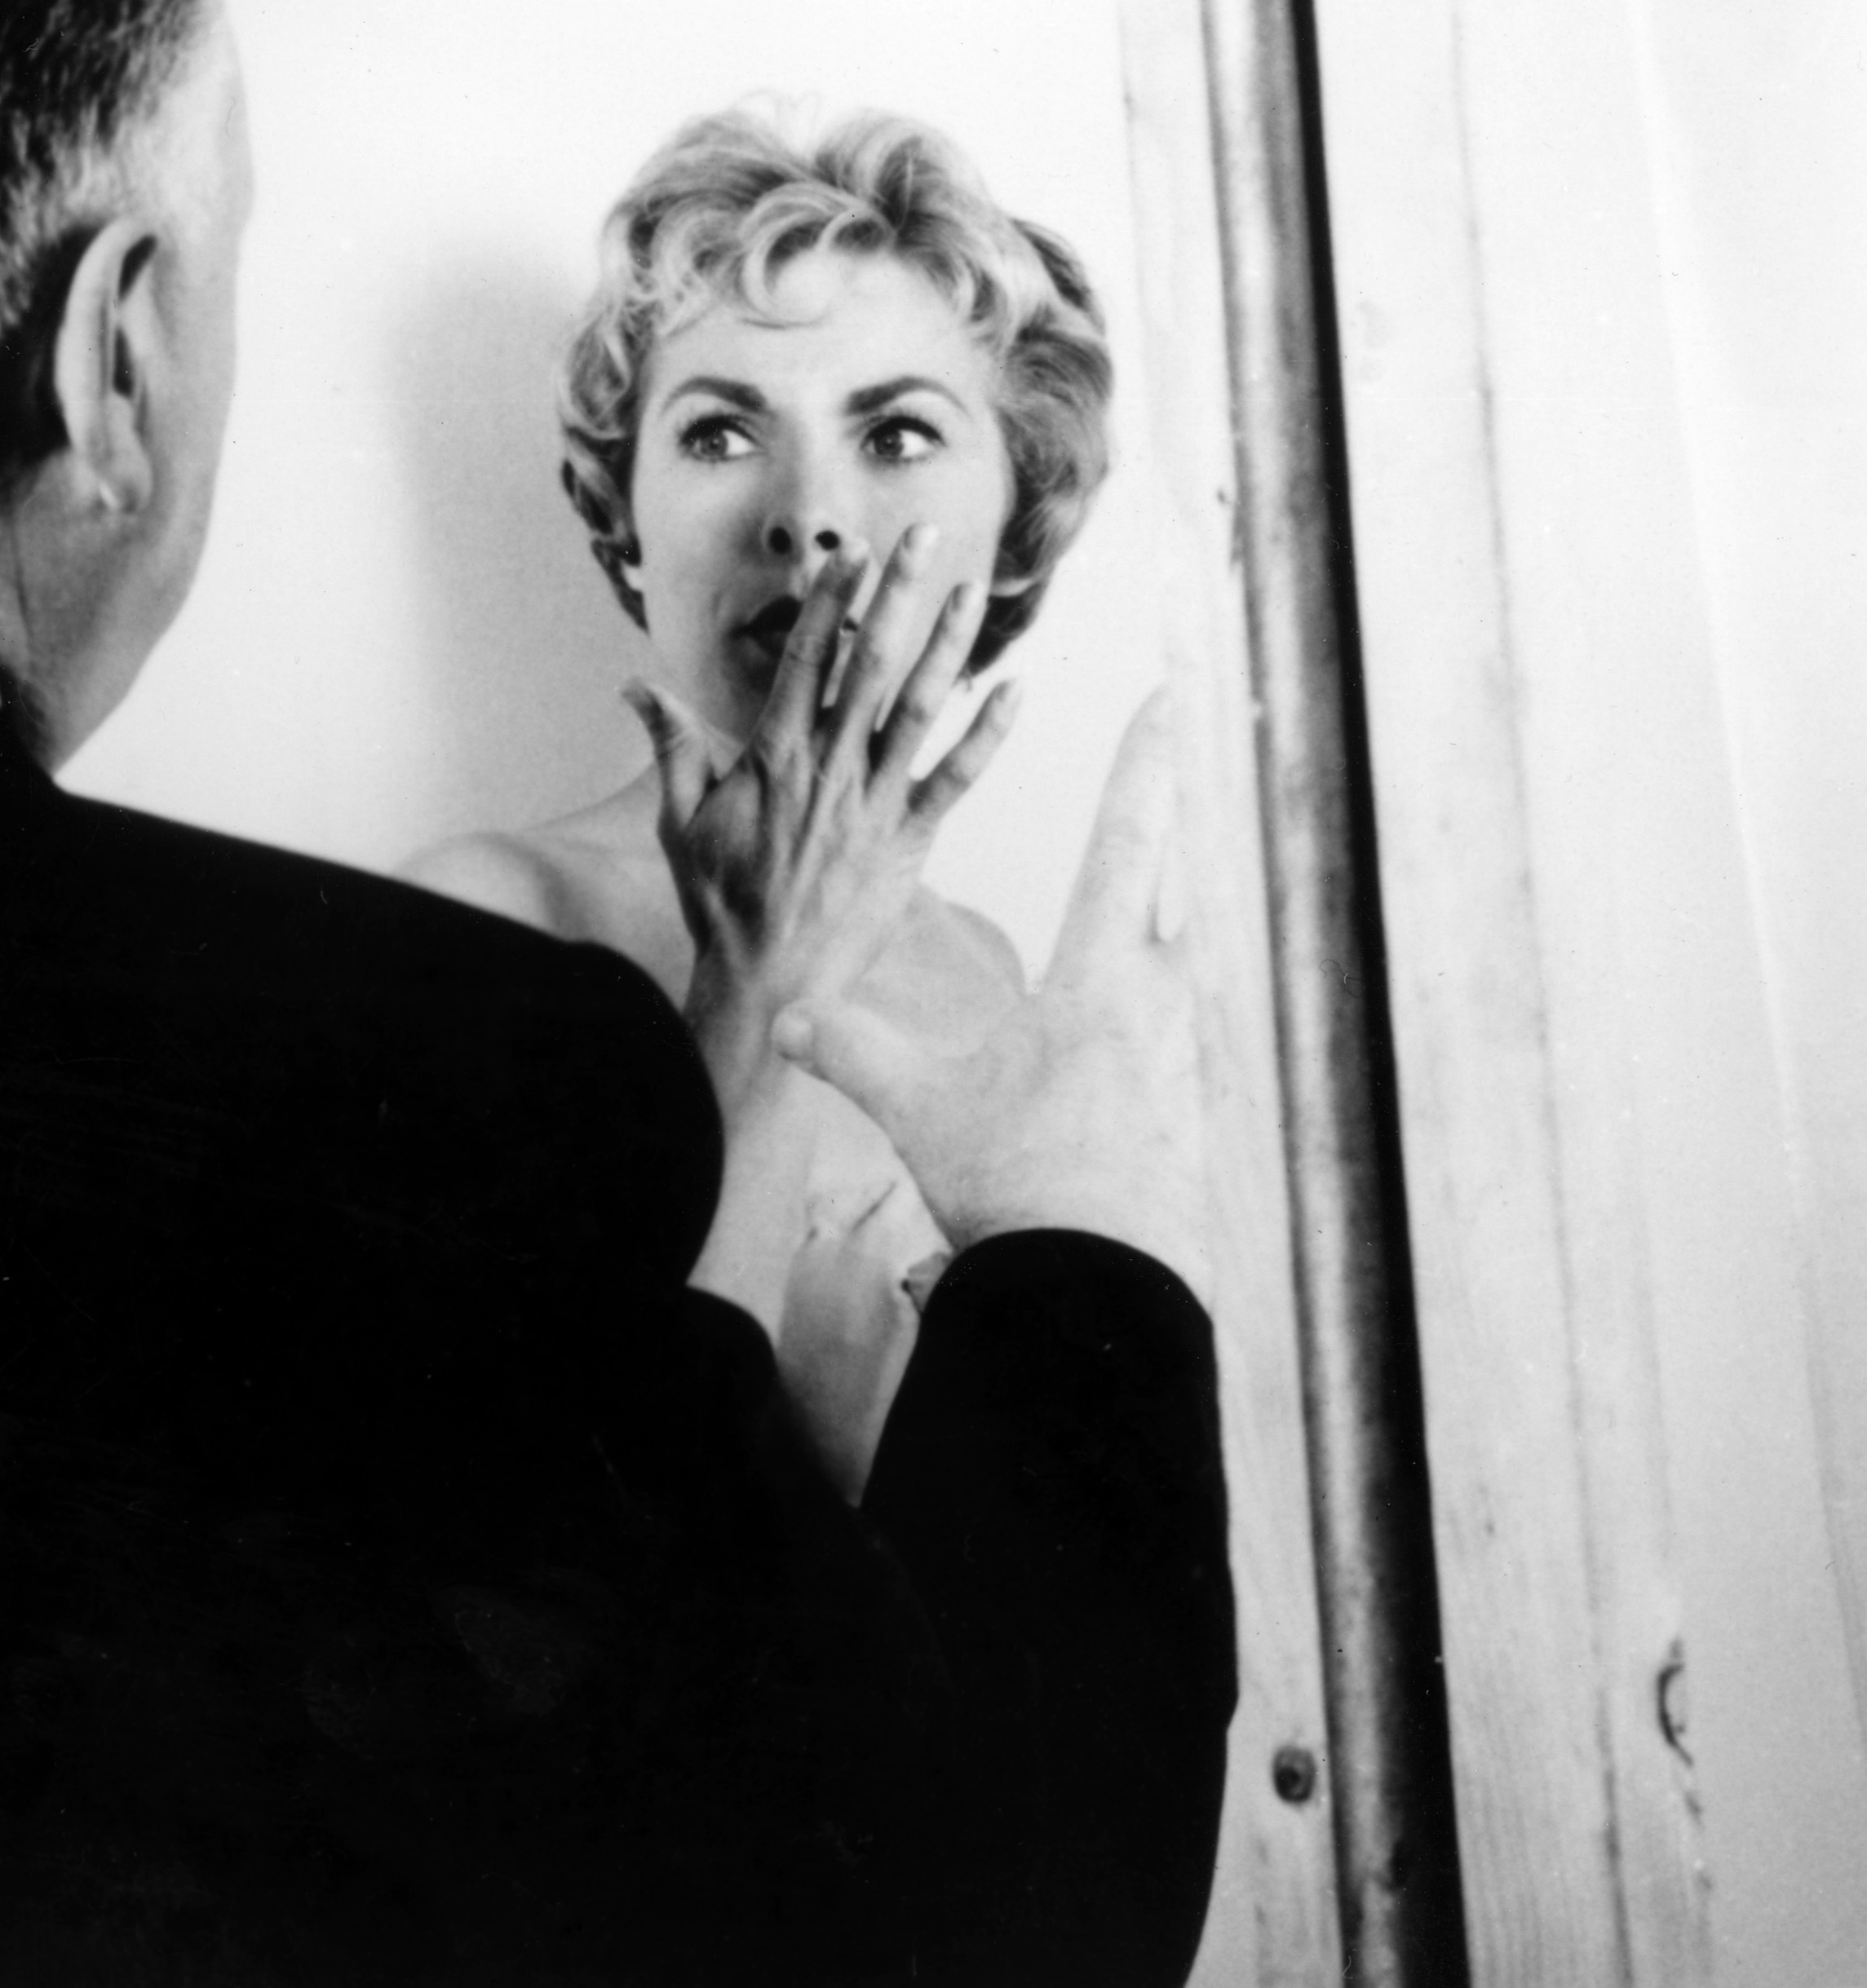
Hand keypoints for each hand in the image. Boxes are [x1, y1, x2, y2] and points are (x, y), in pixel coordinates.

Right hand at [626, 525, 1020, 1070]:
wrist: (768, 983)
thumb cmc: (720, 900)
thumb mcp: (681, 819)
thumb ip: (671, 746)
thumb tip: (633, 686)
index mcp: (774, 755)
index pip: (807, 658)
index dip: (830, 599)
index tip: (850, 551)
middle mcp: (830, 767)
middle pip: (870, 662)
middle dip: (899, 593)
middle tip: (926, 536)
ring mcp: (874, 802)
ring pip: (921, 707)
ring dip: (950, 643)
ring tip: (974, 589)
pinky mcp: (910, 840)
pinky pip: (957, 777)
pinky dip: (990, 735)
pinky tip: (1018, 690)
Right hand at [770, 692, 1206, 1296]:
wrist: (1103, 1291)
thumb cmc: (1018, 1186)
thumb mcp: (920, 1107)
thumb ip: (851, 1051)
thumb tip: (785, 1017)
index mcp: (1100, 974)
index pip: (1126, 836)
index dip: (1144, 759)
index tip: (1168, 695)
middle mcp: (1162, 997)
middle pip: (1176, 881)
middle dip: (1172, 817)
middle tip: (1185, 756)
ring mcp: (1194, 1054)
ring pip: (1189, 956)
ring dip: (1172, 917)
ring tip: (1174, 882)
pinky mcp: (1202, 1106)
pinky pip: (1192, 1030)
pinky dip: (1173, 1006)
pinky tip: (1164, 1021)